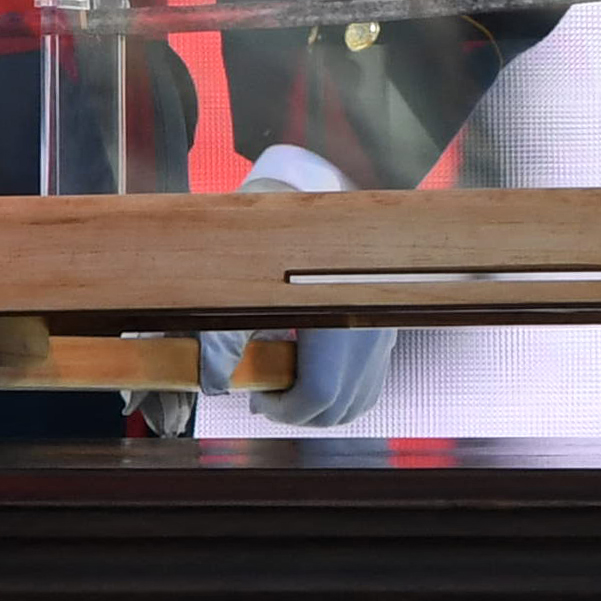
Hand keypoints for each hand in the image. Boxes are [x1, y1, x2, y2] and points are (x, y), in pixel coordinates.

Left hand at [202, 146, 401, 425]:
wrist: (315, 188)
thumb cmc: (276, 233)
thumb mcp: (240, 282)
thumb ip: (224, 337)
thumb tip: (214, 382)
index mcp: (336, 321)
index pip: (318, 395)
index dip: (284, 409)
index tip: (258, 400)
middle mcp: (367, 329)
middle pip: (341, 405)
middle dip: (300, 411)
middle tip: (267, 397)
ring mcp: (382, 327)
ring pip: (361, 397)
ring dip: (324, 406)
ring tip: (288, 386)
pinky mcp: (385, 323)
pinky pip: (373, 377)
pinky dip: (346, 390)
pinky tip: (315, 374)